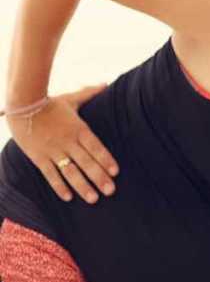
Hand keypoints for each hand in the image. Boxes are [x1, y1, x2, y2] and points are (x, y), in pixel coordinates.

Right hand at [6, 84, 118, 202]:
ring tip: (94, 199)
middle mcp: (67, 142)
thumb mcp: (72, 98)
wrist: (22, 104)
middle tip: (111, 191)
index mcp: (78, 129)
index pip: (96, 147)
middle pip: (86, 162)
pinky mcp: (39, 157)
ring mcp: (53, 150)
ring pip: (70, 171)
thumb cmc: (50, 102)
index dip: (106, 160)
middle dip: (99, 178)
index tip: (115, 172)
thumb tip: (106, 83)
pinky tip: (68, 197)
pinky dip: (58, 186)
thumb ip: (90, 94)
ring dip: (82, 186)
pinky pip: (50, 174)